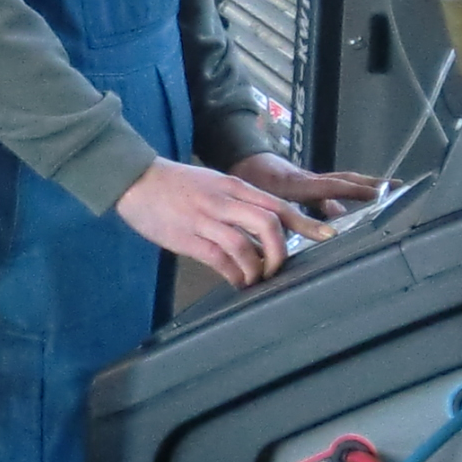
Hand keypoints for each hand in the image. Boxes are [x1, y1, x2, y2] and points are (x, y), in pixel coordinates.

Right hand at [114, 158, 328, 287]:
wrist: (135, 180)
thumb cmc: (175, 184)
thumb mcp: (213, 184)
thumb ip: (238, 202)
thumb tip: (263, 226)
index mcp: (234, 186)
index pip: (278, 203)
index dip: (305, 222)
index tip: (326, 236)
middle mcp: (225, 201)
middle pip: (269, 224)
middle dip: (281, 251)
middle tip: (278, 268)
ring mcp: (206, 220)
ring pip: (245, 246)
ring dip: (256, 268)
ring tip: (254, 278)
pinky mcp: (188, 238)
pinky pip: (220, 260)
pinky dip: (234, 274)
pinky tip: (236, 281)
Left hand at [229, 152, 386, 220]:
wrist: (241, 159)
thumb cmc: (249, 179)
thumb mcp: (263, 201)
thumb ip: (285, 218)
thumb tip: (311, 233)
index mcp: (300, 184)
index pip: (335, 186)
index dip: (356, 191)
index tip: (380, 195)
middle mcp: (310, 179)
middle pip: (347, 180)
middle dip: (373, 184)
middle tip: (399, 188)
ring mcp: (310, 179)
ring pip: (342, 182)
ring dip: (364, 186)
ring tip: (386, 194)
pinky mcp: (308, 182)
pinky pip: (332, 187)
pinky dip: (345, 192)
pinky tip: (351, 207)